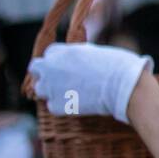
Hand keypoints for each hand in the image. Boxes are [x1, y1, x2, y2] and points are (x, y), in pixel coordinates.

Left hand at [27, 42, 153, 123]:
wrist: (122, 85)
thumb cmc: (117, 66)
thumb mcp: (96, 52)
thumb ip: (80, 55)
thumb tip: (81, 59)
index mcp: (63, 51)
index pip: (49, 53)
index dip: (58, 61)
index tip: (67, 67)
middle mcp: (51, 67)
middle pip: (36, 68)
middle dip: (45, 74)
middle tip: (60, 80)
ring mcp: (51, 87)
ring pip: (40, 89)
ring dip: (51, 91)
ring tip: (70, 94)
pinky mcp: (57, 105)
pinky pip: (53, 106)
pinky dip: (63, 106)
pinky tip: (78, 104)